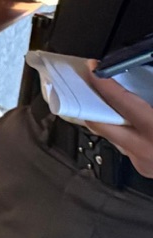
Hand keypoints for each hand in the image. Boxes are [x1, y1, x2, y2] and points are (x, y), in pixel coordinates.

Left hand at [83, 61, 152, 178]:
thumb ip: (149, 96)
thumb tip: (143, 78)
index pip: (123, 103)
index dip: (105, 84)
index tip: (94, 68)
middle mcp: (144, 149)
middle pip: (100, 123)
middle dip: (92, 102)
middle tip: (90, 83)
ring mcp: (141, 162)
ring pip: (112, 134)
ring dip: (111, 117)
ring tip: (112, 99)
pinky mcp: (143, 168)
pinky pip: (126, 144)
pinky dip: (128, 131)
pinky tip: (134, 121)